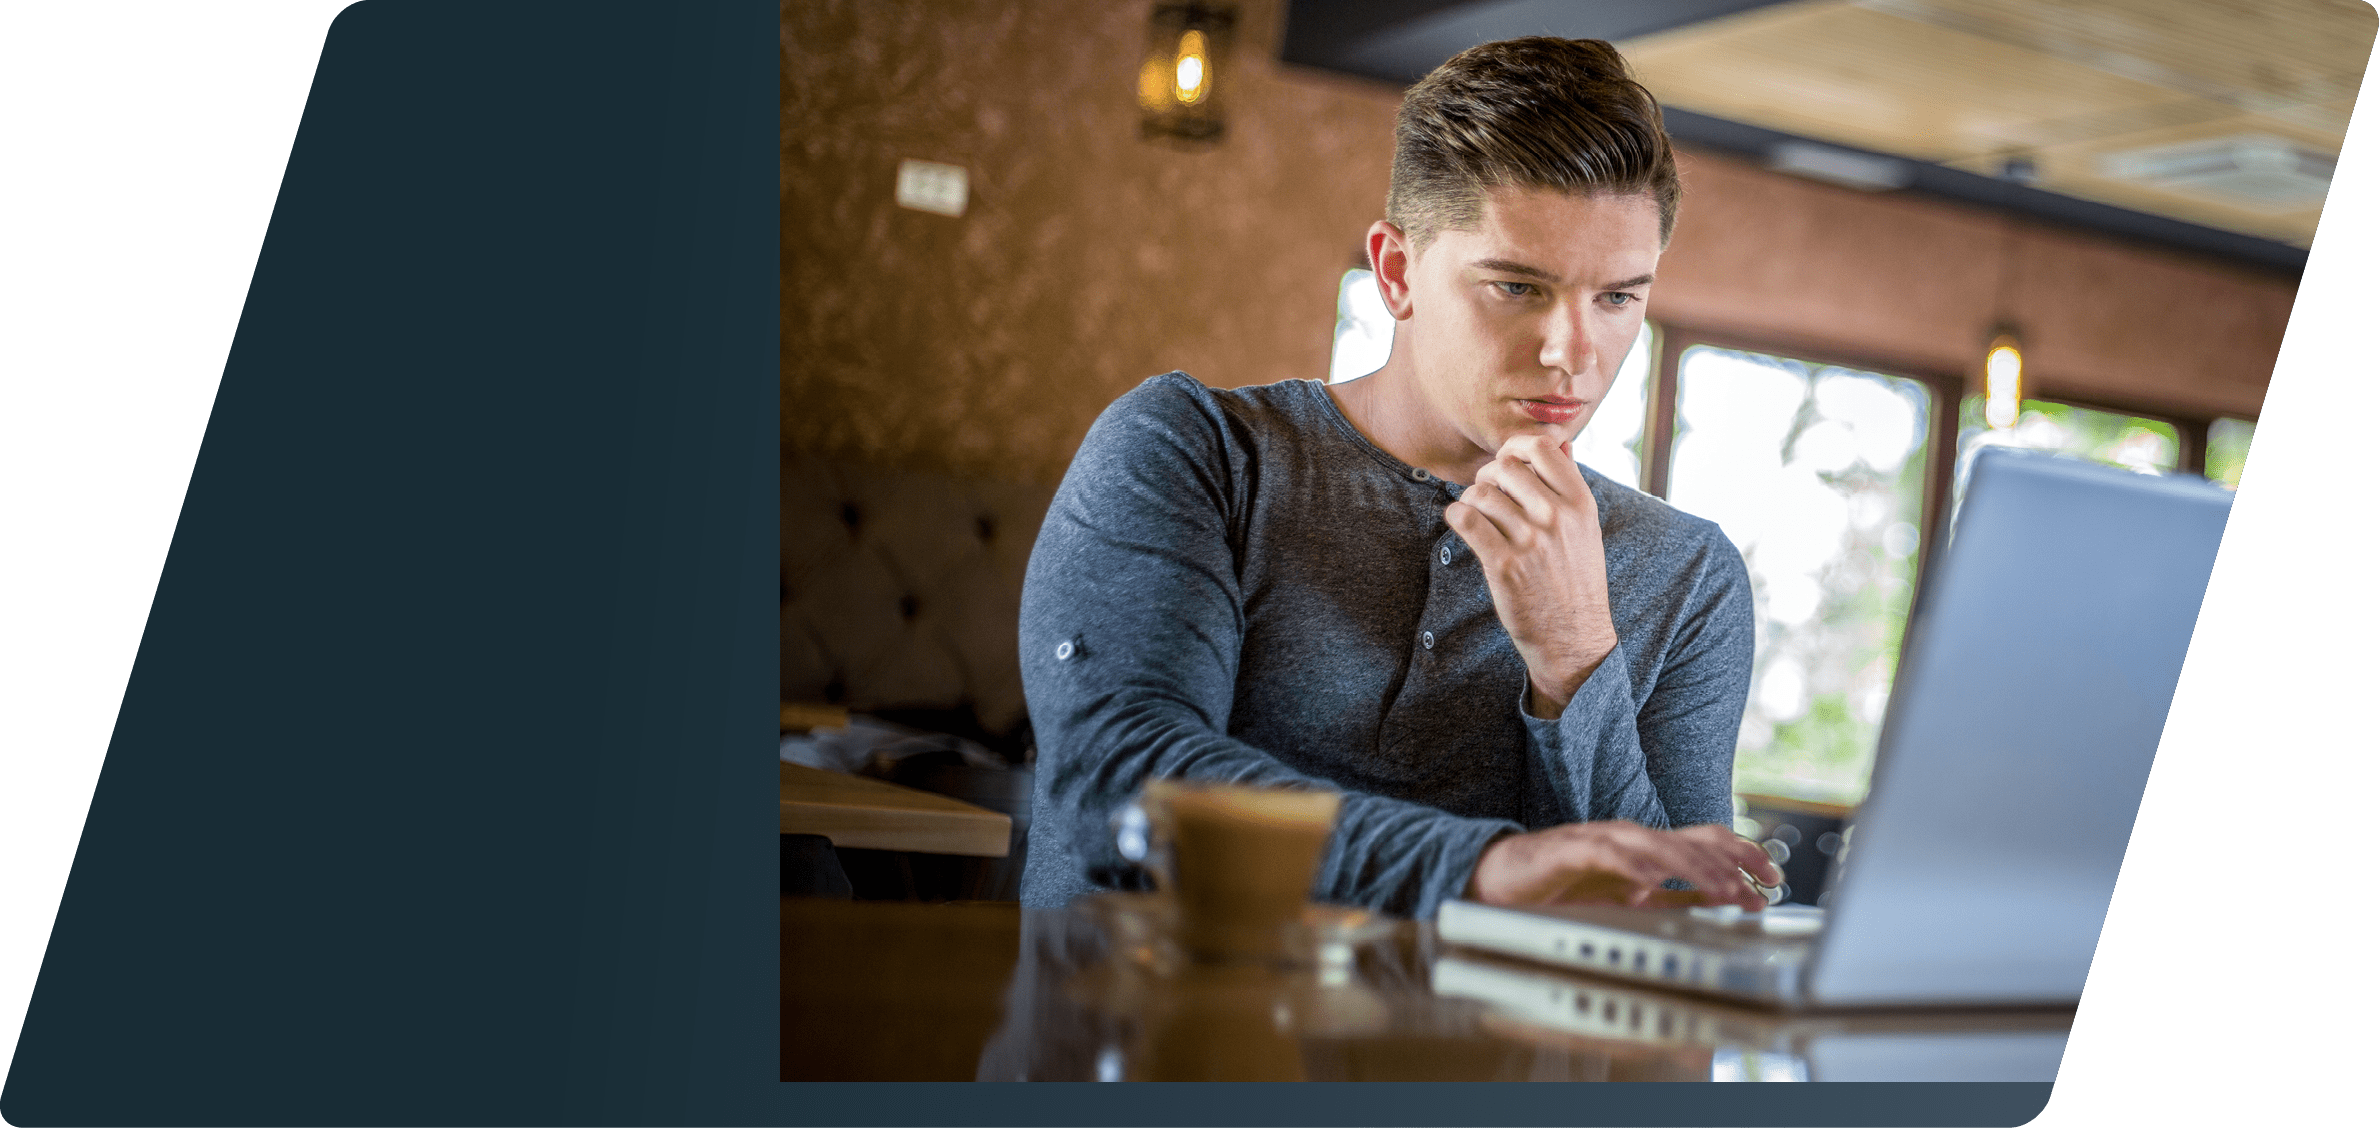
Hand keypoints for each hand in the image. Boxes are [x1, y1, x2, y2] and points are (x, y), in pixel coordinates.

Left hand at [1443, 434, 1616, 716]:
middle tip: (1488, 493)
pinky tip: (1461, 522)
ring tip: (1476, 513)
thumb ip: (1571, 483)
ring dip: (1471, 498)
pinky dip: (1456, 515)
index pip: (1542, 447)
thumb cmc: (1575, 579)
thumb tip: (1562, 442)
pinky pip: (1466, 519)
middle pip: (1505, 466)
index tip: (1507, 461)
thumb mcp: (1586, 528)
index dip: (1515, 446)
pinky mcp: (1504, 565)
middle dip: (1488, 475)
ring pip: (1481, 492)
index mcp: (1581, 503)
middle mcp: (1557, 517)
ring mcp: (1530, 541)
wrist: (1573, 636)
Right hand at [1465, 822, 1784, 910]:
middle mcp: (1631, 837)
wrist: (1500, 879)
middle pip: (1692, 839)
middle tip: (1760, 890)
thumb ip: (1672, 899)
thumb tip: (1720, 901)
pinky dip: (1633, 866)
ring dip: (1696, 869)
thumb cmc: (1561, 887)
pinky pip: (1607, 854)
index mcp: (1648, 848)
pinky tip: (1652, 883)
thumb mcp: (1629, 899)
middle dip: (1733, 864)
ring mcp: (1602, 840)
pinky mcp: (1570, 848)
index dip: (1744, 853)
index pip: (1707, 840)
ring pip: (1658, 845)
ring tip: (1724, 890)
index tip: (1774, 876)